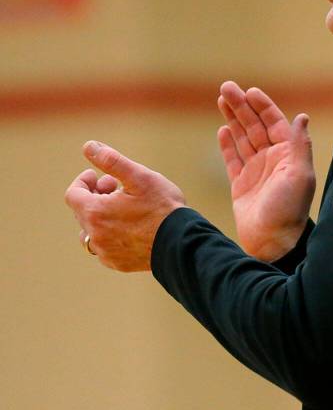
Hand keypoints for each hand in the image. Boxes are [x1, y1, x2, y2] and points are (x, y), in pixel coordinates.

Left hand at [64, 141, 185, 271]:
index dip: (84, 181)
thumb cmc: (163, 208)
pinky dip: (111, 234)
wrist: (182, 242)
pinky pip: (105, 247)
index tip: (97, 175)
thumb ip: (112, 161)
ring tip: (124, 208)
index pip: (73, 194)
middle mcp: (94, 236)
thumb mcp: (139, 177)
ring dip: (101, 217)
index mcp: (95, 213)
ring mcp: (105, 252)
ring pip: (92, 231)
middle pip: (83, 211)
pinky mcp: (117, 263)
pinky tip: (132, 227)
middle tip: (118, 187)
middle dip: (96, 196)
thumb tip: (88, 146)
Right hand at [217, 81, 314, 261]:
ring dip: (233, 119)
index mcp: (288, 155)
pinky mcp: (241, 185)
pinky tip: (222, 129)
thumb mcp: (300, 175)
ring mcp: (256, 171)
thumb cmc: (289, 209)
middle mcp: (273, 160)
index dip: (263, 106)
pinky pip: (232, 159)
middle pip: (255, 126)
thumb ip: (300, 145)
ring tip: (221, 99)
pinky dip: (227, 144)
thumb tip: (303, 116)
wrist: (272, 242)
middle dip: (242, 107)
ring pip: (242, 138)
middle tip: (226, 87)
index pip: (274, 123)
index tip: (250, 91)